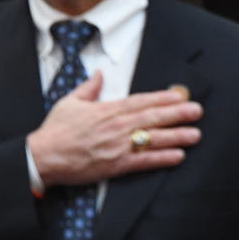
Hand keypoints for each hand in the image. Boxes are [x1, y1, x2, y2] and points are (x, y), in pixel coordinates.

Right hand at [26, 72, 202, 187]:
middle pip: (153, 117)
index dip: (163, 98)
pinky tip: (178, 156)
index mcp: (107, 110)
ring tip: (195, 134)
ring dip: (177, 136)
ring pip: (153, 139)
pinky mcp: (116, 165)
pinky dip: (162, 158)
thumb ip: (88, 88)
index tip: (180, 95)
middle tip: (197, 111)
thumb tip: (98, 74)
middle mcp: (116, 126)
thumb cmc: (55, 131)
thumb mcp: (69, 102)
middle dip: (178, 114)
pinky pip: (144, 161)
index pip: (141, 101)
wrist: (41, 158)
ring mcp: (117, 146)